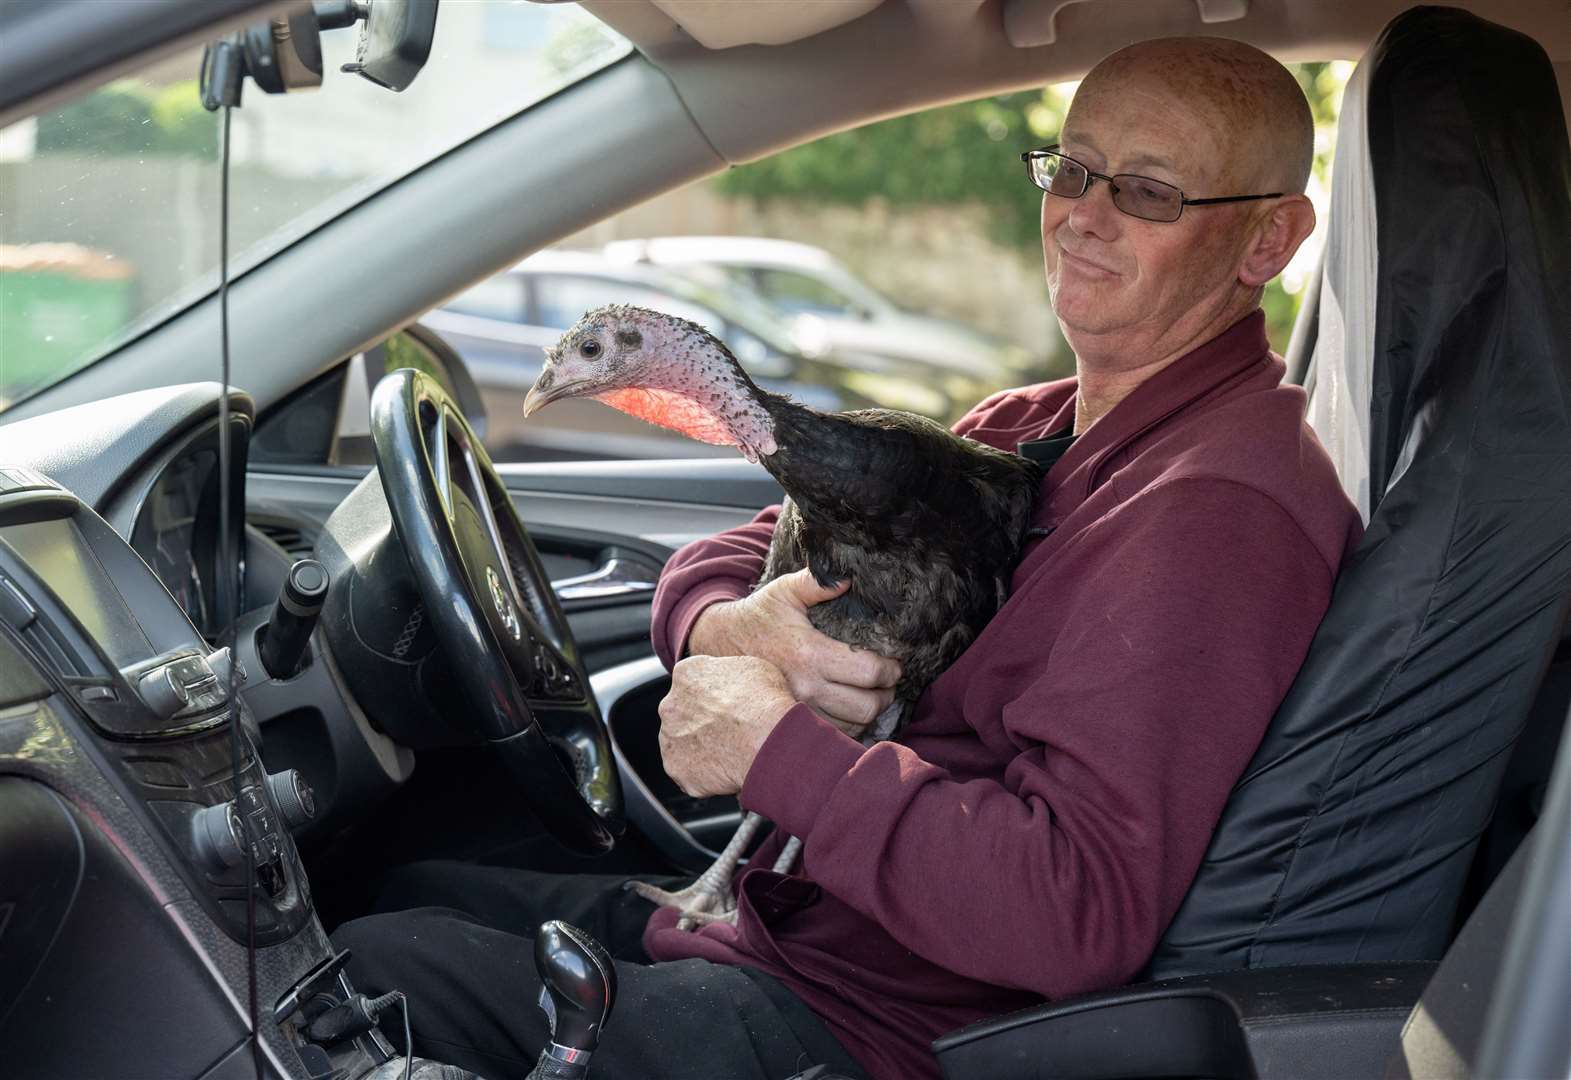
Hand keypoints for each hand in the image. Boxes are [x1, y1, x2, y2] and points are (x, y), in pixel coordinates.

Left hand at [658, 655, 796, 796]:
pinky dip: (704, 775)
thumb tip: (732, 682)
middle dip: (700, 721)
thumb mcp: (751, 668)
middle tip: (729, 731)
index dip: (712, 694)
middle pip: (681, 713)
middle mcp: (670, 705)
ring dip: (700, 748)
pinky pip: (688, 773)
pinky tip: (727, 771)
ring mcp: (670, 740)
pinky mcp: (677, 770)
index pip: (691, 681)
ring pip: (682, 744)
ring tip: (731, 753)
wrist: (767, 740)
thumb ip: (727, 672)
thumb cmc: (765, 701)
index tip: (728, 703)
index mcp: (686, 674)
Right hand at [687, 569, 900, 735]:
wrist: (720, 644)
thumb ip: (817, 581)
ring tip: (871, 695)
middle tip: (888, 682)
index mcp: (809, 654)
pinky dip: (847, 725)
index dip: (889, 670)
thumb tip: (850, 578)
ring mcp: (797, 709)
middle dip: (885, 695)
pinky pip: (830, 734)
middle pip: (866, 707)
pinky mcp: (790, 722)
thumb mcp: (785, 591)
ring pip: (851, 726)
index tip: (894, 664)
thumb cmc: (759, 616)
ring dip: (869, 713)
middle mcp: (805, 688)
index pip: (868, 672)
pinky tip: (850, 708)